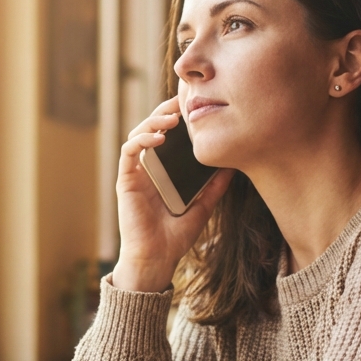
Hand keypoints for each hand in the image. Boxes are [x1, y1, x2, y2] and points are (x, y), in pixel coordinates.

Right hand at [112, 97, 233, 291]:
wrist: (156, 259)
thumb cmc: (175, 237)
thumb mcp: (203, 207)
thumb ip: (215, 187)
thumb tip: (234, 165)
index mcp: (165, 171)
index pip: (169, 137)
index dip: (178, 118)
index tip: (195, 105)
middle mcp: (149, 168)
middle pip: (153, 129)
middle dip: (166, 112)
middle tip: (183, 102)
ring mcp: (136, 173)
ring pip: (138, 135)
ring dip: (153, 122)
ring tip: (171, 118)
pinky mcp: (126, 180)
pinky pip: (129, 152)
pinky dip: (141, 140)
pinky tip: (158, 138)